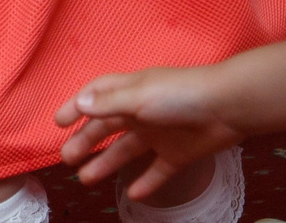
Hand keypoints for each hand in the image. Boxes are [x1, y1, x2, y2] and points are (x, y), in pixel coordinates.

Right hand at [56, 65, 248, 199]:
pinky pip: (158, 171)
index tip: (58, 122)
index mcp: (134, 91)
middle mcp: (145, 111)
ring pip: (128, 151)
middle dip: (86, 140)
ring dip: (107, 163)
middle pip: (109, 126)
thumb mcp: (141, 96)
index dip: (78, 104)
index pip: (99, 94)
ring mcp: (162, 134)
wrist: (228, 107)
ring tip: (86, 179)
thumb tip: (80, 102)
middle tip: (67, 158)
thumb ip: (110, 102)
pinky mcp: (179, 154)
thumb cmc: (182, 94)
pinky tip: (133, 194)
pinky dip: (146, 182)